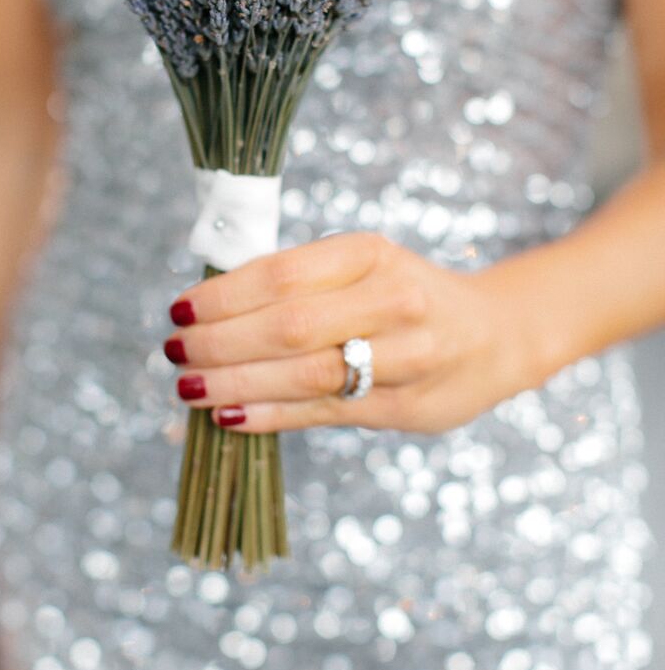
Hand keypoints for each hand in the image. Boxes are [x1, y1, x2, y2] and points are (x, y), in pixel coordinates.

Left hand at [165, 231, 558, 433]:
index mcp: (370, 253)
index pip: (282, 274)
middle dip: (219, 341)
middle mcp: (391, 299)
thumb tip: (210, 306)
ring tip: (188, 385)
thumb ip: (301, 284)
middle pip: (288, 325)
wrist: (495, 335)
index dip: (223, 295)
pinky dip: (270, 415)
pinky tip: (229, 416)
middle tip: (174, 351)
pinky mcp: (403, 406)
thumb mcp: (363, 267)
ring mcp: (403, 356)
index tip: (180, 309)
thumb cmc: (408, 294)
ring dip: (235, 382)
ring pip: (303, 372)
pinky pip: (324, 411)